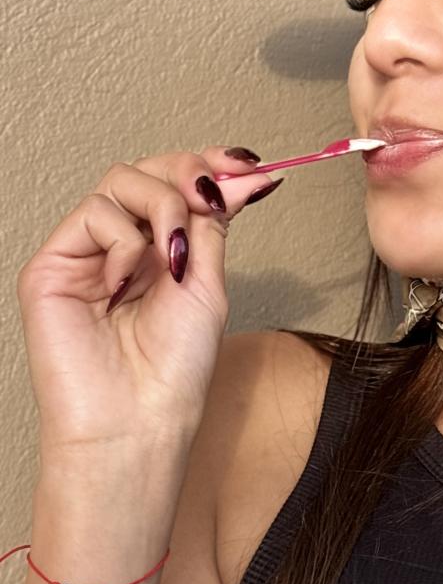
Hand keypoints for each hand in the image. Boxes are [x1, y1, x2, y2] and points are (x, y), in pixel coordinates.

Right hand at [16, 145, 277, 451]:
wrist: (137, 420)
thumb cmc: (172, 373)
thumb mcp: (209, 285)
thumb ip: (211, 225)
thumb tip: (235, 175)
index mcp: (162, 255)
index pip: (177, 186)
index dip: (209, 165)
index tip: (248, 164)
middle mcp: (122, 249)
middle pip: (149, 171)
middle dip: (189, 172)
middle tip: (215, 194)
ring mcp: (86, 255)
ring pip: (122, 180)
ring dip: (163, 207)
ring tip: (174, 257)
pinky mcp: (53, 265)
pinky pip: (93, 213)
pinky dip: (123, 241)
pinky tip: (128, 282)